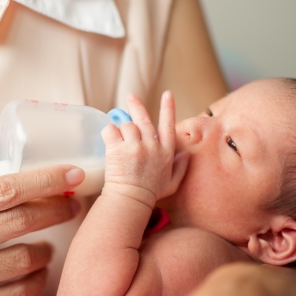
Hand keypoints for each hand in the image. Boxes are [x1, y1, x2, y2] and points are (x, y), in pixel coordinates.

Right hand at [0, 130, 84, 295]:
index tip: (72, 174)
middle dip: (56, 210)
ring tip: (48, 247)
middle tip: (74, 206)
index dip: (44, 179)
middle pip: (17, 220)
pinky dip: (35, 283)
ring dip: (45, 252)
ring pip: (20, 260)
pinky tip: (37, 275)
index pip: (2, 188)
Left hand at [102, 91, 188, 207]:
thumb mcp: (172, 184)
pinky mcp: (118, 148)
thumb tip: (186, 155)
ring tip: (118, 143)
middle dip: (136, 105)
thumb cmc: (150, 194)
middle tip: (130, 97)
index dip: (168, 107)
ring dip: (121, 131)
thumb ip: (180, 168)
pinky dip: (108, 133)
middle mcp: (152, 146)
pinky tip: (109, 142)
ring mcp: (135, 146)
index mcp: (165, 152)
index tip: (167, 94)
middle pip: (143, 119)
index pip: (168, 124)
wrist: (130, 201)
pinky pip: (111, 130)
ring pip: (126, 125)